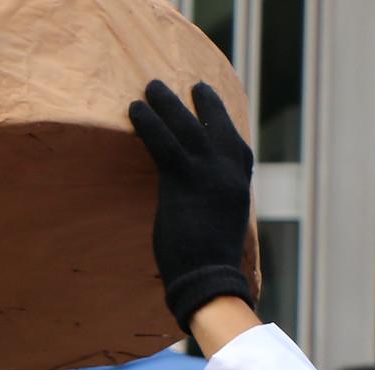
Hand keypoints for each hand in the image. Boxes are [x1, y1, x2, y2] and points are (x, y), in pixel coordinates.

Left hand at [129, 80, 256, 331]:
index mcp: (240, 184)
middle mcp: (230, 171)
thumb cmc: (209, 263)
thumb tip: (200, 204)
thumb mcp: (219, 226)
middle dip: (202, 102)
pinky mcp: (183, 179)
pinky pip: (163, 142)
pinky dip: (147, 123)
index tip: (214, 104)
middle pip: (215, 124)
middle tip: (189, 85)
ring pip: (186, 126)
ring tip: (152, 85)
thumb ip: (213, 205)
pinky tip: (134, 108)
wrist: (208, 279)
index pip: (236, 144)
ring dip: (167, 102)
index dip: (224, 122)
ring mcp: (208, 172)